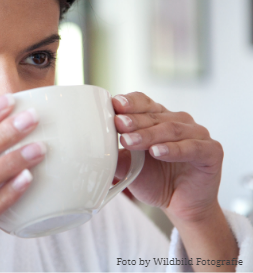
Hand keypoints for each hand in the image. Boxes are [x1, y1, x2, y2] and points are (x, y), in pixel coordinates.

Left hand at [112, 92, 223, 221]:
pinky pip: (192, 148)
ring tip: (130, 141)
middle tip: (119, 124)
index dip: (130, 102)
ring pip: (171, 129)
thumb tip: (97, 148)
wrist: (180, 205)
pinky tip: (157, 152)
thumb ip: (116, 156)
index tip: (114, 104)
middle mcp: (178, 121)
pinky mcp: (212, 151)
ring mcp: (197, 134)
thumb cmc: (155, 181)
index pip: (143, 103)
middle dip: (134, 121)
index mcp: (158, 118)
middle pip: (154, 116)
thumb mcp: (129, 168)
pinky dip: (173, 149)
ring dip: (149, 135)